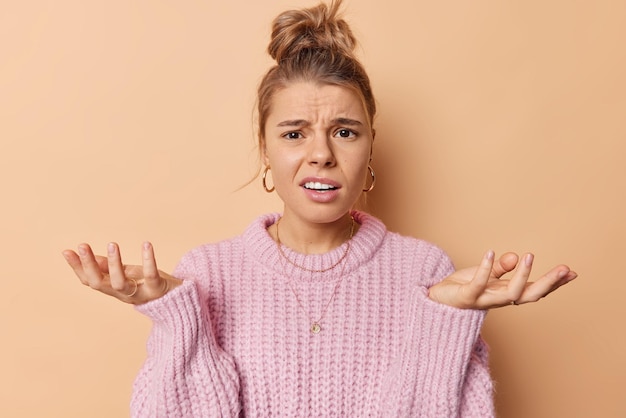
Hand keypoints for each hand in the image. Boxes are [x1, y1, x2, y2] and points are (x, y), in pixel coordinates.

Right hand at [62, 242, 181, 304]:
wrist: (176, 300)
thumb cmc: (147, 284)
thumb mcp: (127, 275)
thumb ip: (109, 268)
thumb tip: (91, 257)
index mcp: (113, 289)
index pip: (89, 280)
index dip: (77, 268)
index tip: (67, 251)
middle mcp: (123, 294)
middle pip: (100, 284)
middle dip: (89, 266)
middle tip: (82, 245)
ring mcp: (140, 293)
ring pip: (121, 283)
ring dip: (114, 264)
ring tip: (111, 244)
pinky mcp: (157, 289)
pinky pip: (151, 275)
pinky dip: (149, 260)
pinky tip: (146, 244)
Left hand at [428, 251, 577, 308]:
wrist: (434, 300)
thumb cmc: (460, 287)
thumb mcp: (484, 274)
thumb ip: (499, 267)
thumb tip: (514, 256)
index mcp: (504, 293)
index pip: (534, 289)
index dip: (553, 283)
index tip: (572, 272)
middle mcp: (497, 299)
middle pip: (529, 296)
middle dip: (548, 284)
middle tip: (565, 269)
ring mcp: (482, 300)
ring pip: (509, 294)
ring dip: (521, 276)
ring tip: (528, 255)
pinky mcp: (465, 297)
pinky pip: (478, 284)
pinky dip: (484, 269)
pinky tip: (491, 252)